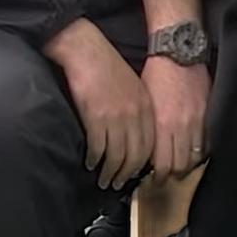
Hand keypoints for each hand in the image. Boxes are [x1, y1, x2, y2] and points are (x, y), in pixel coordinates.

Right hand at [44, 19, 154, 189]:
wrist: (87, 51)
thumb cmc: (106, 68)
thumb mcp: (131, 87)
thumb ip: (136, 110)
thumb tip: (131, 136)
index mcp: (145, 106)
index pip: (149, 144)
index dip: (142, 164)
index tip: (134, 174)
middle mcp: (135, 113)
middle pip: (136, 155)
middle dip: (126, 174)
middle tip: (117, 185)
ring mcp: (116, 116)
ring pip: (117, 155)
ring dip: (110, 172)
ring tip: (104, 181)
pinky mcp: (96, 116)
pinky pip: (99, 147)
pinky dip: (95, 159)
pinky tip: (91, 164)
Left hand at [142, 57, 212, 179]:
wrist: (178, 53)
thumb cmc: (156, 74)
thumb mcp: (144, 104)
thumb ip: (147, 129)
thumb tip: (145, 150)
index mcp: (161, 125)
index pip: (162, 165)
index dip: (158, 176)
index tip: (154, 179)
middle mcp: (180, 127)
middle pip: (180, 166)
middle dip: (173, 176)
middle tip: (167, 178)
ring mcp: (197, 121)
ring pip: (195, 157)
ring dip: (188, 166)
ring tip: (182, 168)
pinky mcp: (209, 114)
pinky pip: (208, 143)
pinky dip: (202, 152)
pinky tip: (195, 153)